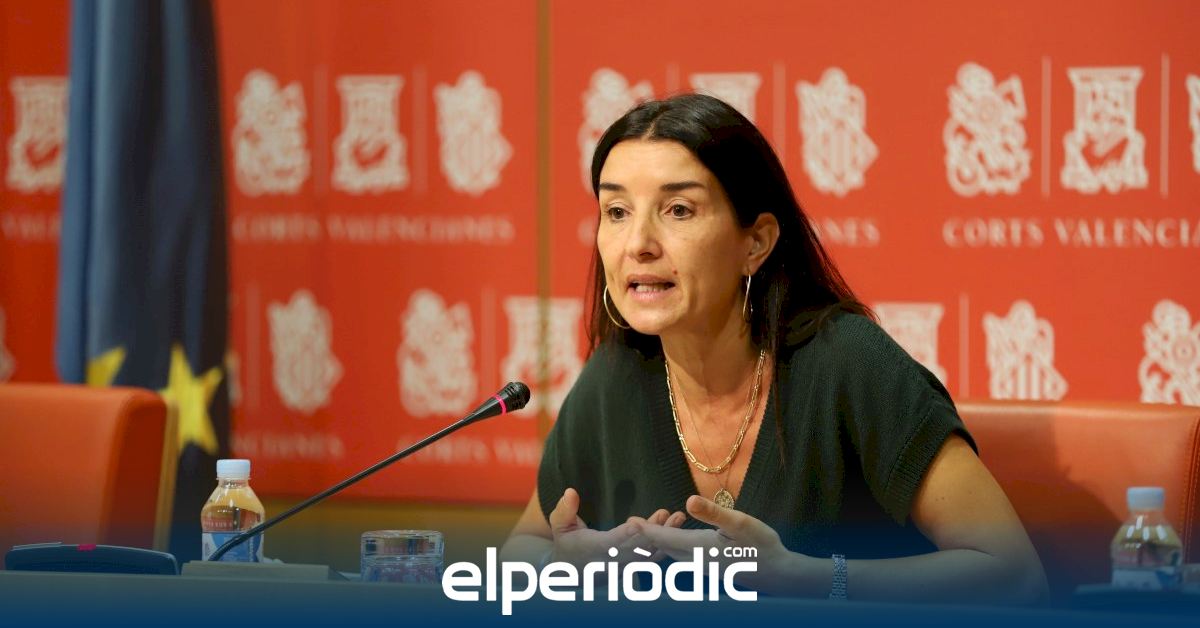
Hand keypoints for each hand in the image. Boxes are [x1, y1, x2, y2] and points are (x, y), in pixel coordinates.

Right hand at [548, 488, 684, 566]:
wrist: (572, 574)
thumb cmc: (566, 544)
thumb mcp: (559, 526)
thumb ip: (565, 510)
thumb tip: (570, 492)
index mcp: (594, 549)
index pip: (611, 543)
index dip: (624, 535)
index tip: (636, 524)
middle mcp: (613, 561)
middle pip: (637, 548)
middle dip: (654, 531)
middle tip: (669, 514)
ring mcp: (626, 566)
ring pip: (649, 552)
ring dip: (665, 535)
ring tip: (679, 517)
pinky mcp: (635, 566)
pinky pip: (653, 557)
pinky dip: (666, 543)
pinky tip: (676, 526)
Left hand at [634, 495, 808, 594]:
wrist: (777, 573)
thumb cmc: (762, 546)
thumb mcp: (741, 523)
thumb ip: (714, 513)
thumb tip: (689, 500)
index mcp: (701, 548)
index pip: (667, 538)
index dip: (647, 529)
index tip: (629, 522)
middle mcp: (696, 559)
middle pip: (664, 547)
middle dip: (646, 536)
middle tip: (627, 525)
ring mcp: (701, 564)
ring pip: (671, 551)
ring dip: (657, 540)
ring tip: (642, 529)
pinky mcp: (707, 564)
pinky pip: (680, 554)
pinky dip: (670, 544)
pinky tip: (669, 538)